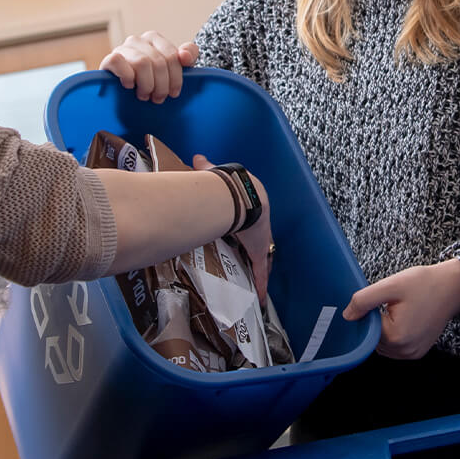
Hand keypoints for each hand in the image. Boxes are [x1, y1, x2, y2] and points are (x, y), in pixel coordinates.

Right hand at [100, 31, 199, 102]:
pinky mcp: (108, 60)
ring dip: (146, 84)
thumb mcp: (173, 69)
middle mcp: (137, 40)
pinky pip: (118, 61)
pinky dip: (127, 76)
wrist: (121, 93)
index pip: (172, 55)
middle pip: (158, 62)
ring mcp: (121, 49)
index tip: (173, 93)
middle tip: (158, 98)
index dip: (176, 77)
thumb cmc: (151, 80)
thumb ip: (188, 56)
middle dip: (162, 85)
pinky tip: (129, 86)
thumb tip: (185, 55)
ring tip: (145, 95)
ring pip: (142, 63)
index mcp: (154, 38)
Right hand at [194, 155, 271, 304]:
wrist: (242, 195)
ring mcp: (260, 240)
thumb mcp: (216, 175)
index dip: (248, 227)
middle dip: (255, 249)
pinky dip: (261, 285)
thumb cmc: (229, 185)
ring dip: (260, 270)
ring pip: (261, 259)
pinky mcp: (259, 252)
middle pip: (257, 240)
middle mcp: (257, 225)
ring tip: (258, 285)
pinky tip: (261, 299)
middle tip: (250, 260)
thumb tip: (198, 159)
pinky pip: (260, 272)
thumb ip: (206, 168)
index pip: (249, 220)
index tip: (244, 232)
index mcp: (249, 208)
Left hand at [342, 259, 459, 359]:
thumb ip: (364, 300)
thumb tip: (347, 316)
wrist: (453, 287)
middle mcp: (405, 351)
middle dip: (378, 323)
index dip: (369, 314)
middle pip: (375, 340)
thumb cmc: (425, 284)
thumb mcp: (391, 285)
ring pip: (384, 345)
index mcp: (396, 337)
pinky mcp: (418, 352)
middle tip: (391, 304)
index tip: (382, 301)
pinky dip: (395, 335)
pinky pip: (396, 348)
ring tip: (400, 311)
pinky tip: (405, 319)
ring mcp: (413, 354)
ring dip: (385, 331)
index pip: (367, 330)